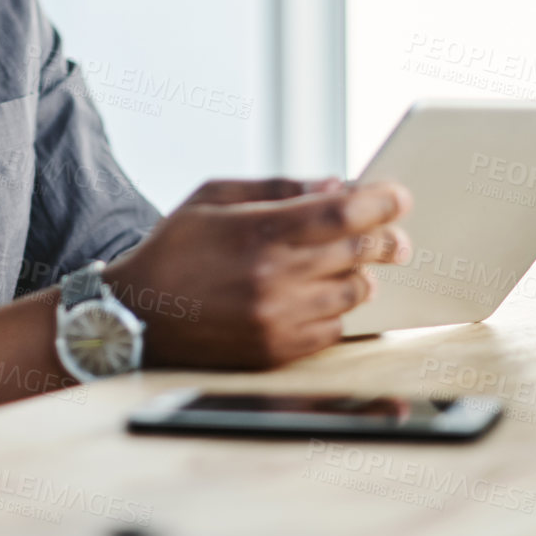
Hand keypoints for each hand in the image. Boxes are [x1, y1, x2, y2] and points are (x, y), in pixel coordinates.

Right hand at [103, 177, 411, 369]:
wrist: (135, 315)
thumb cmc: (175, 248)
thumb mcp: (214, 197)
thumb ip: (277, 188)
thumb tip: (335, 184)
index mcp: (259, 231)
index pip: (343, 213)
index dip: (380, 202)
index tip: (399, 197)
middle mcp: (274, 277)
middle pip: (359, 252)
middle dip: (386, 239)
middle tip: (396, 237)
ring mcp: (278, 318)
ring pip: (353, 293)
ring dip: (360, 275)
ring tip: (350, 266)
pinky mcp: (276, 351)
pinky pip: (333, 329)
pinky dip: (336, 310)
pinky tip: (319, 296)